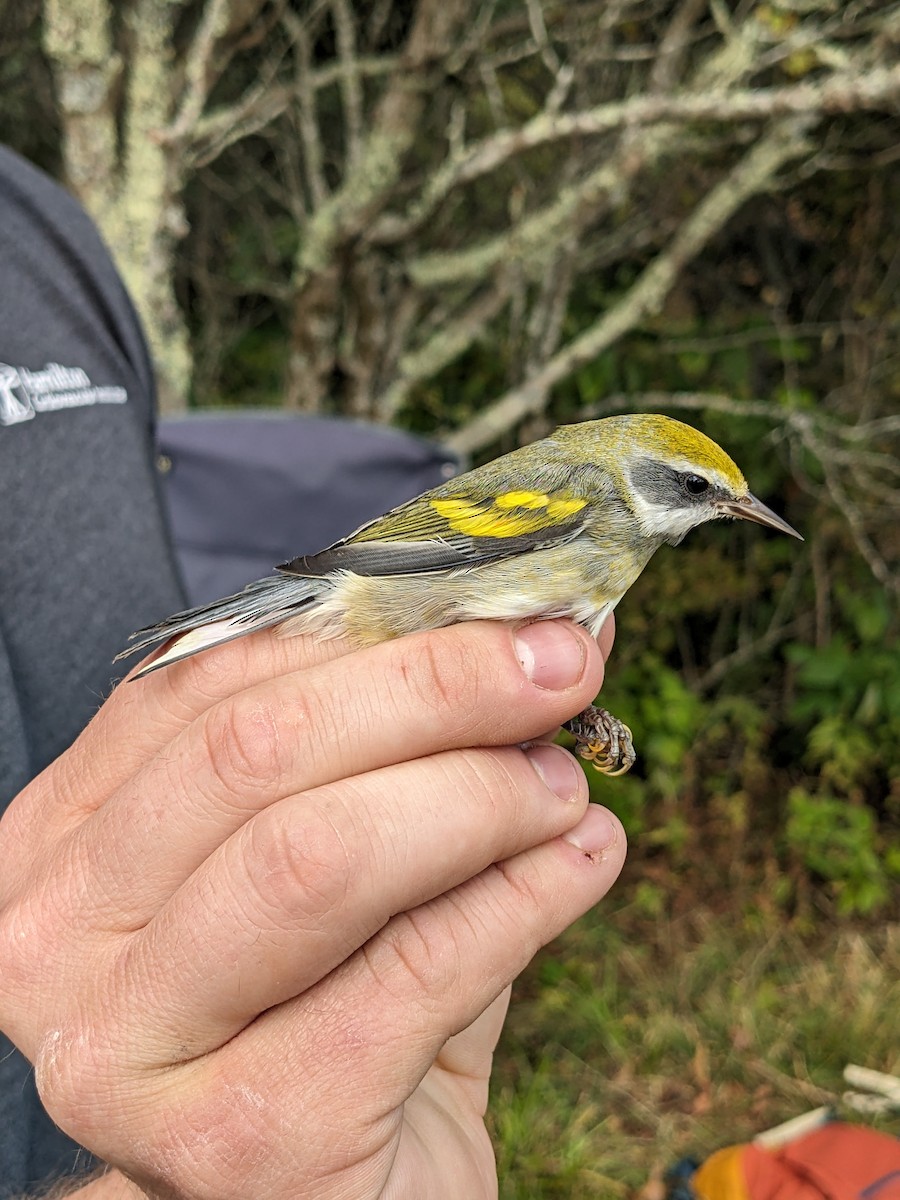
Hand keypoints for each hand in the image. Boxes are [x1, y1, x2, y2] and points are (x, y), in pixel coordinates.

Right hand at [0, 617, 624, 1198]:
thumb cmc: (331, 1019)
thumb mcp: (349, 864)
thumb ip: (412, 751)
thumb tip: (531, 629)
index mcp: (70, 841)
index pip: (211, 685)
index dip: (372, 630)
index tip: (506, 611)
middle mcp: (58, 940)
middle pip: (256, 754)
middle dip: (434, 691)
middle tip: (555, 669)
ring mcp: (128, 1051)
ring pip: (317, 858)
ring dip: (476, 796)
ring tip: (564, 785)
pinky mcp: (236, 1145)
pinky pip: (405, 976)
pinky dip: (518, 901)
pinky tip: (581, 863)